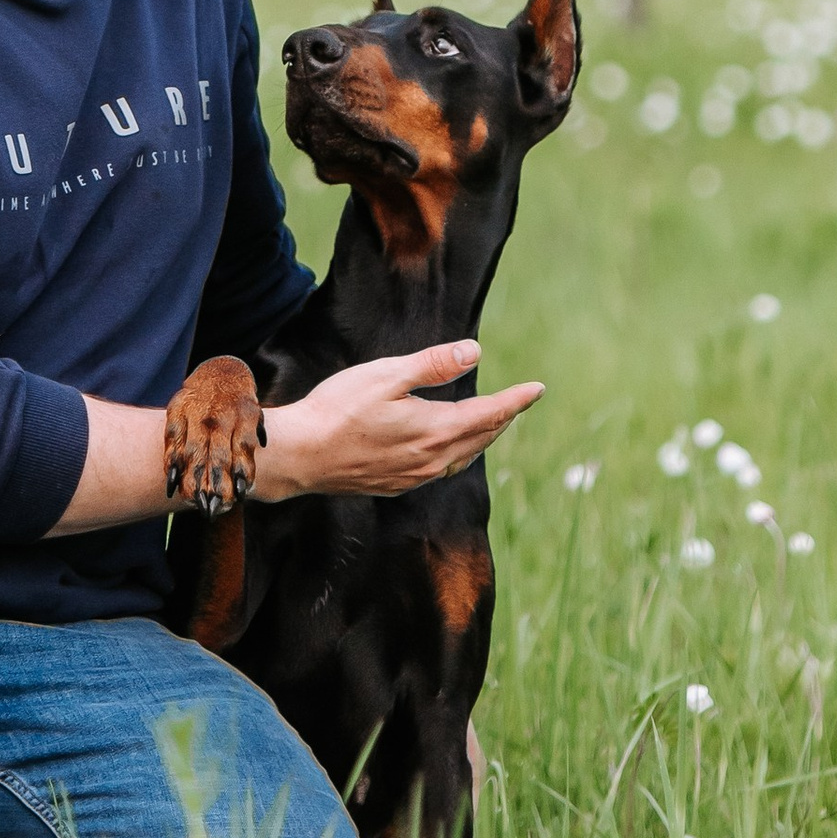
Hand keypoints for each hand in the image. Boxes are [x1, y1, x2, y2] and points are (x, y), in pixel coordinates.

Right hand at [251, 342, 541, 504]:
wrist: (299, 456)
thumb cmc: (338, 409)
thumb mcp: (386, 375)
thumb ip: (432, 365)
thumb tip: (475, 352)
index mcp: (435, 430)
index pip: (489, 414)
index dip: (515, 401)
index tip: (537, 389)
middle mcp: (432, 459)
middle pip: (480, 438)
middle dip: (503, 419)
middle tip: (520, 403)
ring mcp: (413, 477)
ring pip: (462, 458)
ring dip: (482, 439)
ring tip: (492, 425)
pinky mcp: (395, 485)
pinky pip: (441, 471)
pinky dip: (457, 456)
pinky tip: (449, 452)